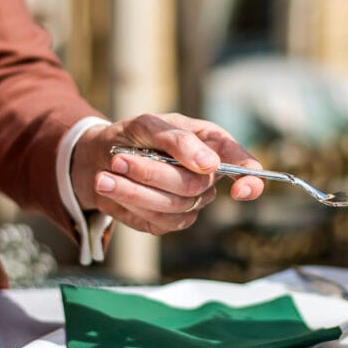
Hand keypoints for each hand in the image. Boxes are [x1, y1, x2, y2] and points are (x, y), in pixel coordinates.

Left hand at [71, 113, 264, 233]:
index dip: (250, 179)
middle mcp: (206, 175)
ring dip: (134, 191)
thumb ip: (178, 139)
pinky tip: (111, 188)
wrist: (97, 157)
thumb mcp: (148, 125)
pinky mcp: (168, 222)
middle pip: (196, 185)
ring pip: (174, 206)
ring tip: (104, 176)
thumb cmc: (131, 136)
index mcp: (211, 144)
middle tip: (118, 160)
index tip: (240, 190)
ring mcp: (189, 201)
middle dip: (153, 173)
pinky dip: (129, 203)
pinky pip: (157, 221)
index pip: (243, 164)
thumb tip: (210, 163)